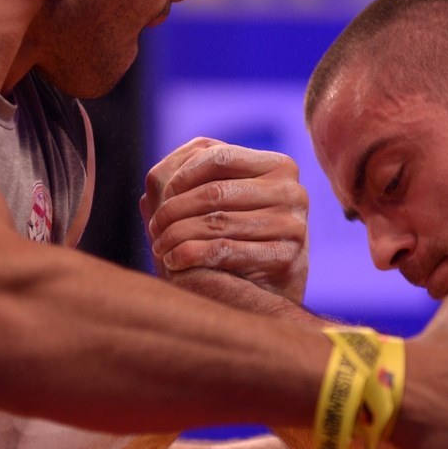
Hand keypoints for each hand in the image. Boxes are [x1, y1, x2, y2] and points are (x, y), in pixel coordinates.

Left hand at [141, 137, 309, 304]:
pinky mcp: (287, 256)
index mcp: (278, 166)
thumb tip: (159, 173)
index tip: (162, 194)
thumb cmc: (236, 236)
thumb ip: (197, 176)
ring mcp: (293, 224)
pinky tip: (174, 260)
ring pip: (217, 221)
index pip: (219, 156)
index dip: (183, 175)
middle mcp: (292, 191)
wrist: (264, 291)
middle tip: (154, 226)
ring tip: (159, 246)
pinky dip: (191, 254)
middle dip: (175, 209)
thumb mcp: (223, 198)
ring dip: (177, 234)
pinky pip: (225, 249)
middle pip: (215, 191)